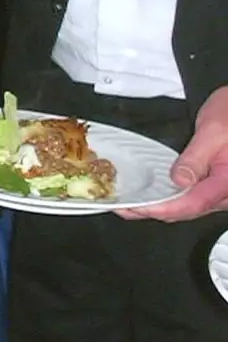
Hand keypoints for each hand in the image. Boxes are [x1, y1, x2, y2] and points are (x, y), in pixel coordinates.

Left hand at [123, 86, 227, 220]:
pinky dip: (168, 198)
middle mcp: (225, 193)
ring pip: (187, 207)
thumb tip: (179, 180)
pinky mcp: (212, 186)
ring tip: (130, 203)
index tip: (137, 207)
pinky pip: (189, 198)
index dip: (162, 208)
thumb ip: (196, 158)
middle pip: (186, 210)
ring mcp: (219, 192)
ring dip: (159, 206)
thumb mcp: (212, 130)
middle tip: (123, 206)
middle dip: (154, 210)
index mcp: (226, 183)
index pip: (192, 204)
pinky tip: (151, 194)